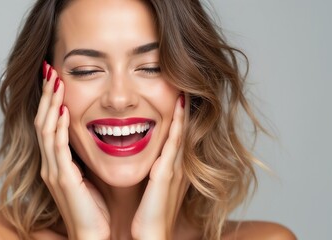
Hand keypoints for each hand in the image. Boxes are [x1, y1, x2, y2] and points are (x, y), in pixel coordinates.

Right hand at [35, 62, 109, 239]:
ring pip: (46, 130)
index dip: (51, 100)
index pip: (49, 124)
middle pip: (42, 121)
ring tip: (55, 81)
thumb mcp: (88, 176)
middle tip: (50, 69)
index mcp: (57, 163)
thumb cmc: (95, 209)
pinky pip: (57, 148)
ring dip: (51, 104)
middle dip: (47, 95)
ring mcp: (53, 172)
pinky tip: (63, 112)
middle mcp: (50, 165)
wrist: (94, 235)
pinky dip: (58, 128)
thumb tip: (92, 135)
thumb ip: (84, 157)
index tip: (56, 78)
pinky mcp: (62, 180)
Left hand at [131, 95, 188, 239]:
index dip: (178, 117)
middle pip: (183, 130)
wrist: (151, 236)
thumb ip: (151, 174)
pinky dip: (177, 123)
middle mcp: (177, 165)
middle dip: (184, 109)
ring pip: (181, 131)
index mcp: (171, 169)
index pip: (176, 136)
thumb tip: (146, 163)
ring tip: (184, 87)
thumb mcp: (151, 190)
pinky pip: (174, 141)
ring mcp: (175, 167)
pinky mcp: (167, 172)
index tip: (178, 95)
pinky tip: (178, 106)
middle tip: (185, 84)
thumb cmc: (147, 217)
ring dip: (183, 110)